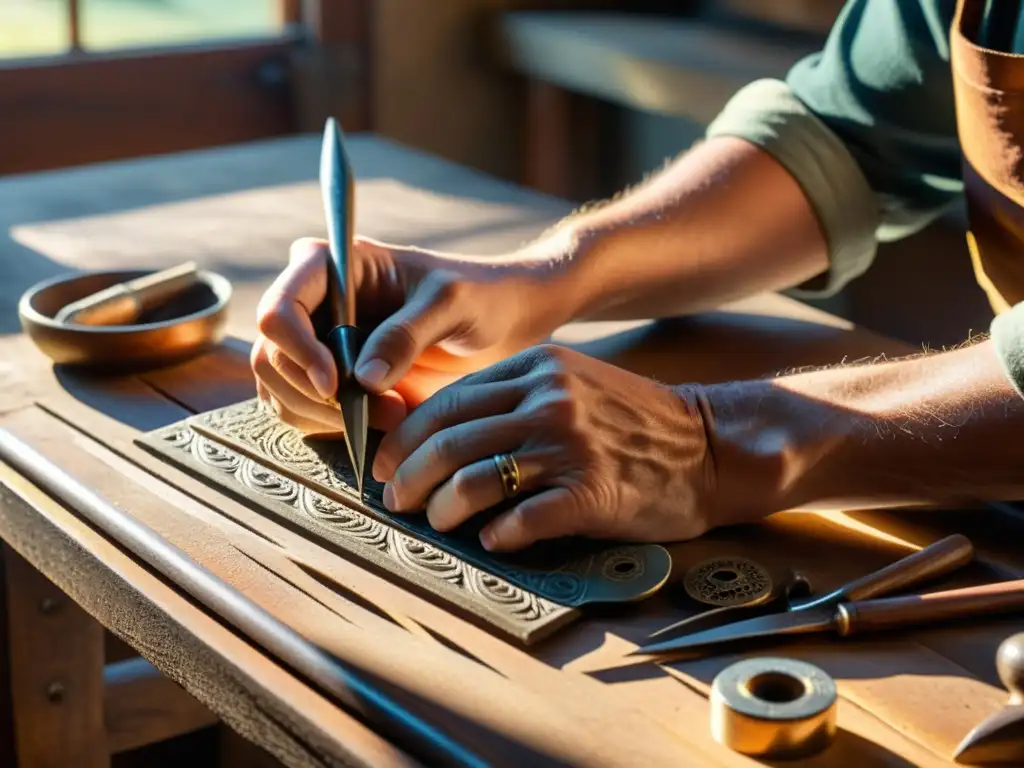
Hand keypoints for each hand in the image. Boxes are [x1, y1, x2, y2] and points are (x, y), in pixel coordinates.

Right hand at [251, 237, 574, 434]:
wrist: (501, 320)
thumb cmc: (480, 295)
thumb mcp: (451, 304)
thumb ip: (407, 334)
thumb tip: (362, 379)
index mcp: (331, 265)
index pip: (280, 308)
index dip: (298, 351)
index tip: (337, 385)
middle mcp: (312, 301)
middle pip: (273, 357)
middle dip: (320, 395)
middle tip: (385, 413)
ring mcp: (313, 340)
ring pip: (279, 389)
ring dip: (326, 416)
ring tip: (393, 418)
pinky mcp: (325, 377)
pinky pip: (300, 410)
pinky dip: (330, 426)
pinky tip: (378, 422)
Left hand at [372, 344, 718, 550]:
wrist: (709, 445)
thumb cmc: (632, 421)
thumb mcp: (571, 384)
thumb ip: (512, 399)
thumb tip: (440, 434)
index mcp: (537, 370)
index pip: (446, 402)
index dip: (404, 438)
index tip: (385, 465)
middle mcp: (549, 400)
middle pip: (449, 440)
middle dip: (407, 476)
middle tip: (394, 500)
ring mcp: (571, 445)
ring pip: (474, 479)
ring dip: (442, 508)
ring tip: (436, 521)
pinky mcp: (593, 490)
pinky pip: (523, 518)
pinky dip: (497, 534)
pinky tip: (491, 540)